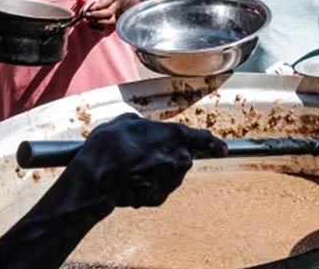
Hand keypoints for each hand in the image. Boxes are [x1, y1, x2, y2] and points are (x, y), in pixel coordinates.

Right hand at [72, 113, 226, 207]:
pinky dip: (147, 185)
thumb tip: (144, 129)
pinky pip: (158, 188)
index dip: (214, 144)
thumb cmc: (110, 146)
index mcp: (177, 135)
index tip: (223, 149)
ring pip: (170, 173)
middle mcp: (180, 159)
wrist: (95, 178)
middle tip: (143, 154)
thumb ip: (146, 125)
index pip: (205, 139)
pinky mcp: (159, 198)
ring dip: (156, 170)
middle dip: (167, 155)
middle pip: (183, 156)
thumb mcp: (128, 121)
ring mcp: (171, 180)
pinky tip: (129, 180)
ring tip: (131, 166)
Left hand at [84, 0, 135, 26]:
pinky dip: (97, 27)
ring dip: (97, 22)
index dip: (100, 5)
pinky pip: (106, 27)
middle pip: (109, 13)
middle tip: (86, 14)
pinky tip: (89, 23)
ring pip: (109, 21)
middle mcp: (117, 6)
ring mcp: (116, 15)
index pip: (108, 1)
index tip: (91, 6)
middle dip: (97, 14)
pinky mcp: (112, 20)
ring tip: (86, 19)